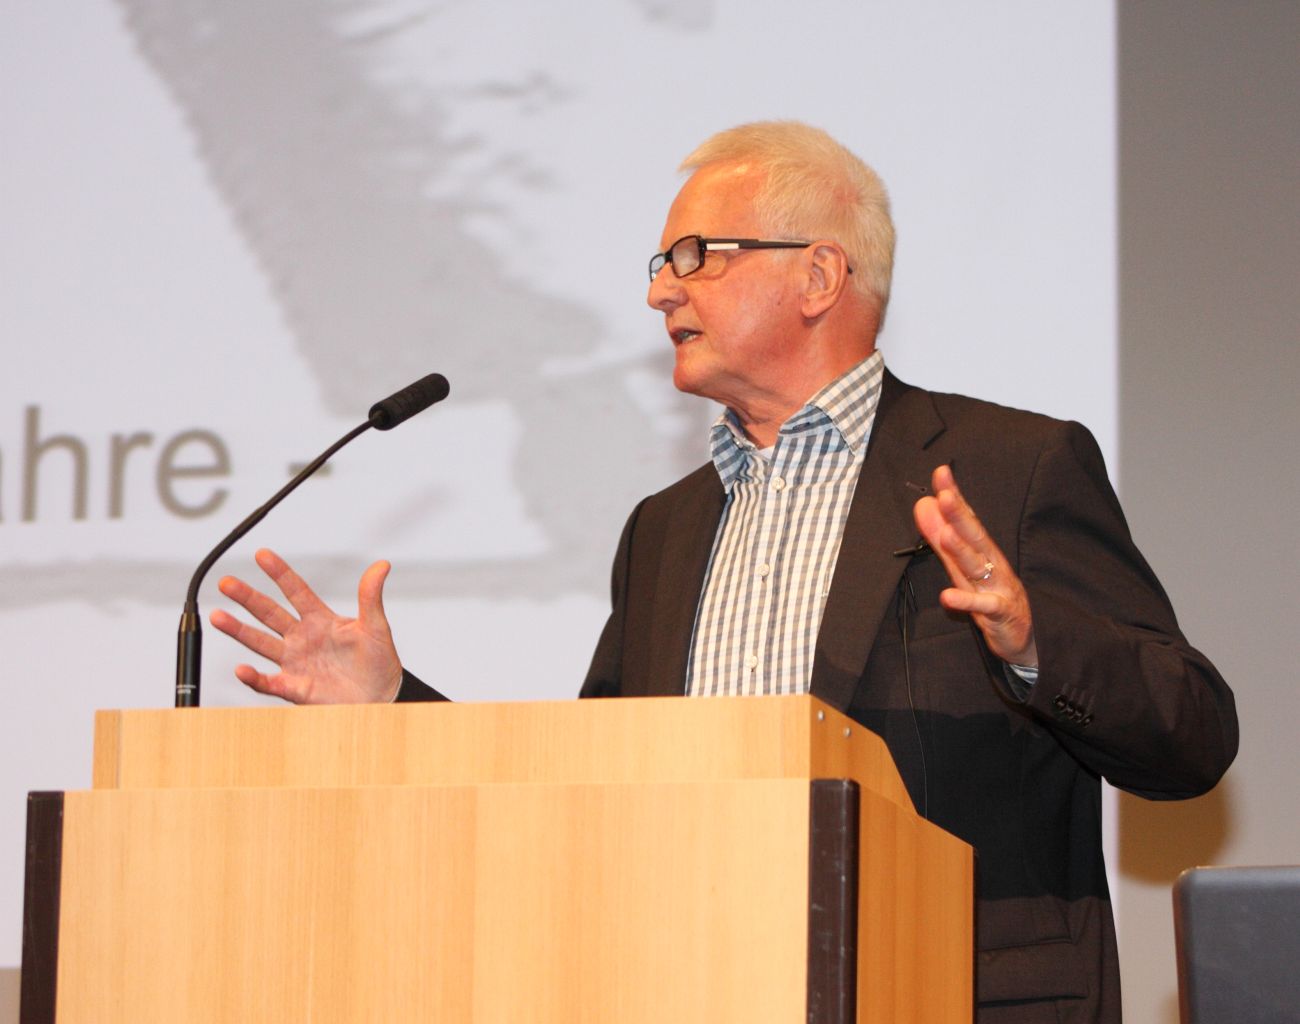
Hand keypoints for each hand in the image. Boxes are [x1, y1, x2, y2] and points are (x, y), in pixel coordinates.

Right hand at [209, 548, 402, 703]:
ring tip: (218, 617)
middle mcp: (303, 638)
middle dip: (247, 598)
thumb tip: (381, 566)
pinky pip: (269, 682)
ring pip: (261, 643)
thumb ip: (371, 597)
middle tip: (226, 583)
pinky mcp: (295, 687)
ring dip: (239, 631)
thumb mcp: (376, 627)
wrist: (381, 698)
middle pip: (269, 614)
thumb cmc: (379, 662)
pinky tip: (241, 669)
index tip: (262, 554)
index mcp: (321, 620)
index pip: (296, 591)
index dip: (280, 573)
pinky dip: (254, 678)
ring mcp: (296, 662)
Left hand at [912, 465, 1036, 666]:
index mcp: (982, 551)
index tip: (941, 474)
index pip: (967, 519)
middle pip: (974, 537)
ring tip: (946, 535)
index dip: (954, 497)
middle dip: (960, 515)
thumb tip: (924, 506)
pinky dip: (965, 601)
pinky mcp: (998, 613)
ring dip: (962, 551)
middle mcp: (991, 564)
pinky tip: (947, 595)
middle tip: (945, 494)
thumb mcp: (963, 567)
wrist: (1021, 636)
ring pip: (977, 567)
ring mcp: (996, 587)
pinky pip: (982, 606)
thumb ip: (942, 538)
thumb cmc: (990, 596)